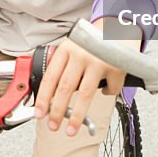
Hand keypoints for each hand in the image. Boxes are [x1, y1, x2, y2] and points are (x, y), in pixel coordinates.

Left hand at [32, 18, 139, 135]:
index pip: (50, 77)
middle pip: (65, 88)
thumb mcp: (73, 47)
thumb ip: (63, 66)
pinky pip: (110, 89)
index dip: (43, 98)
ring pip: (85, 94)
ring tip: (71, 130)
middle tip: (53, 126)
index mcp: (66, 49)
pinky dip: (108, 93)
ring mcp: (99, 60)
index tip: (39, 114)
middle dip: (57, 111)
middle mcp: (81, 54)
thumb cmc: (92, 42)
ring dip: (77, 116)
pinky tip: (107, 91)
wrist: (118, 27)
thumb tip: (49, 97)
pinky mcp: (116, 66)